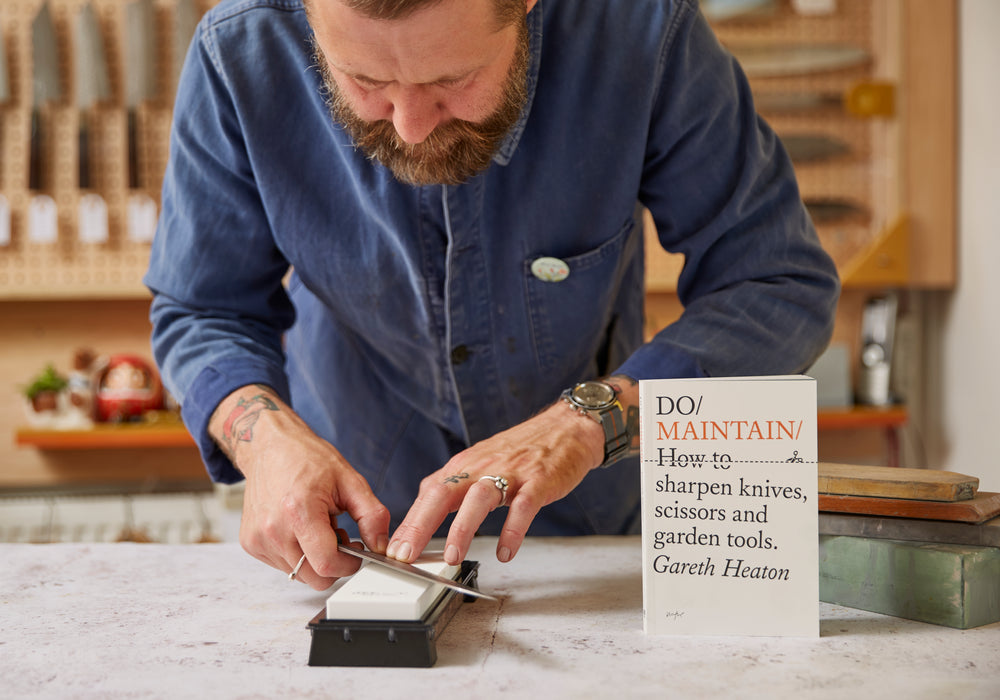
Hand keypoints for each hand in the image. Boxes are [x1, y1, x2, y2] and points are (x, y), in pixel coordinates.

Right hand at [210, 385, 390, 589]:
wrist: (270, 447)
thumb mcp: (350, 481)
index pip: (327, 565)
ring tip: (317, 526)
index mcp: (299, 511)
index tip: (356, 549)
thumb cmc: (307, 459)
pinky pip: (283, 565)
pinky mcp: (250, 543)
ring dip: (314, 557)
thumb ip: (372, 516)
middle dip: (333, 563)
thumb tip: (381, 546)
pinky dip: (297, 554)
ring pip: (298, 573)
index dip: (348, 564)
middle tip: (338, 535)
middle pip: (313, 577)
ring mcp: (258, 539)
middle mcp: (273, 529)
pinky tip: (300, 529)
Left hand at [385, 398, 607, 566]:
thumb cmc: (522, 450)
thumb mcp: (479, 463)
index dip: (409, 523)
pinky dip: (513, 529)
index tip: (394, 550)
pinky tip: (506, 551)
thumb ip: (453, 487)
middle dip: (421, 525)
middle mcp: (481, 467)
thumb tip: (421, 514)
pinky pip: (523, 506)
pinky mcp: (538, 481)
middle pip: (443, 494)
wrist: (566, 429)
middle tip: (406, 555)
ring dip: (463, 528)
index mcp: (464, 466)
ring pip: (479, 498)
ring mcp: (510, 473)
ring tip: (453, 556)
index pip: (428, 495)